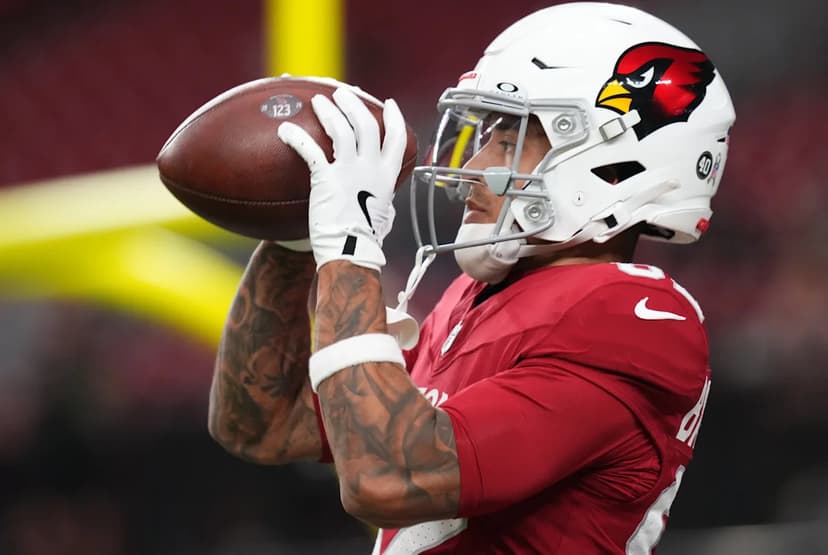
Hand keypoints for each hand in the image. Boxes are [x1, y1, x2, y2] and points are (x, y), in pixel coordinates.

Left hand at [277, 87, 406, 271]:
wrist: (350, 253)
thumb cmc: (363, 242)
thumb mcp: (382, 218)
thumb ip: (382, 203)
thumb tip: (385, 205)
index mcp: (386, 176)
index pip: (396, 139)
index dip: (393, 119)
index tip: (389, 104)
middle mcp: (371, 169)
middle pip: (366, 124)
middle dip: (354, 104)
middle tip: (342, 93)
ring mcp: (350, 172)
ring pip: (341, 129)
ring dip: (329, 111)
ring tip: (318, 100)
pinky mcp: (327, 179)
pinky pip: (310, 150)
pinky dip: (296, 136)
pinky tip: (284, 129)